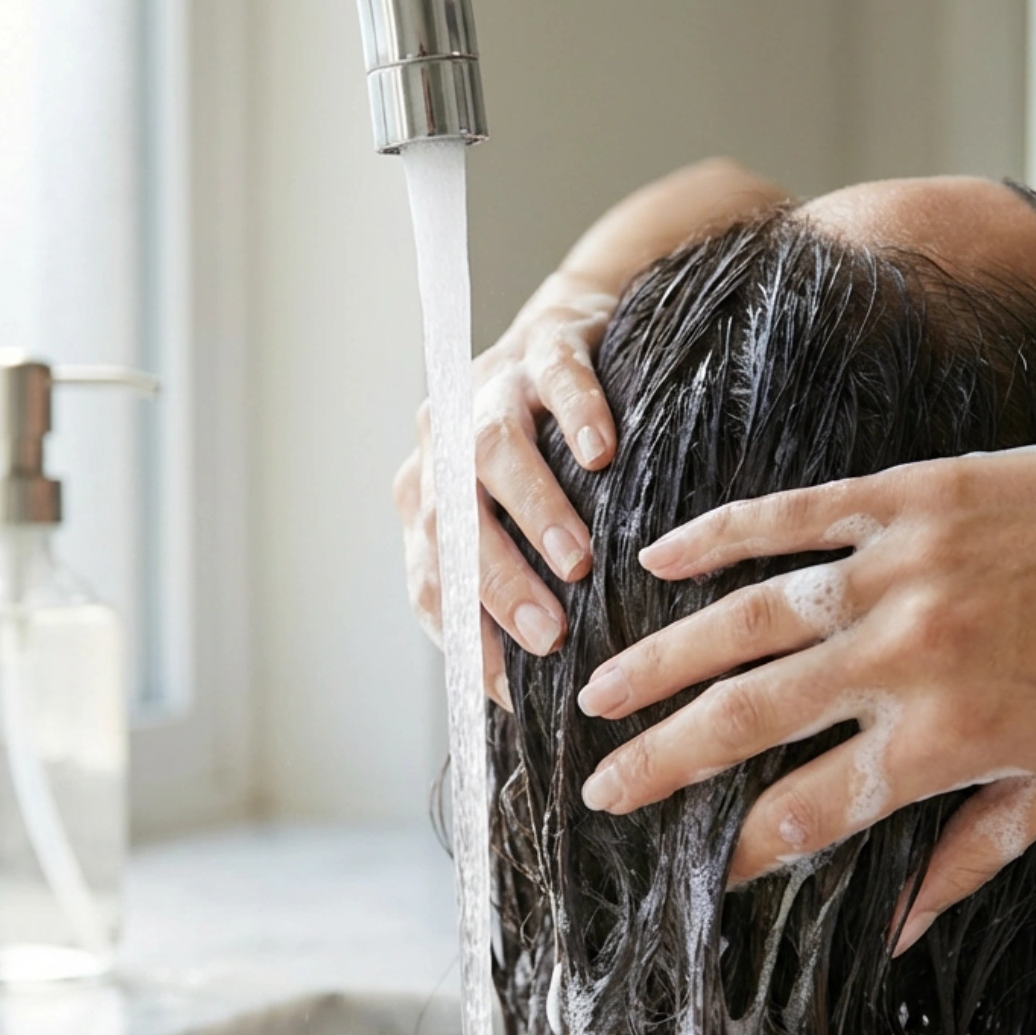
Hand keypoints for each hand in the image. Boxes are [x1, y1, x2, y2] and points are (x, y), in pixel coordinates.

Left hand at [393, 273, 620, 707]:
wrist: (571, 334)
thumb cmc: (548, 457)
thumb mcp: (515, 525)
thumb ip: (512, 591)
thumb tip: (530, 700)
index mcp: (431, 502)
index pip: (432, 582)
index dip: (468, 639)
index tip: (516, 691)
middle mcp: (447, 449)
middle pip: (456, 524)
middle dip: (500, 586)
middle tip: (550, 637)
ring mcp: (491, 391)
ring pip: (496, 453)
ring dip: (534, 512)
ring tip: (577, 561)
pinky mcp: (544, 347)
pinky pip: (556, 380)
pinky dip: (578, 415)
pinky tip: (605, 453)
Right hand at [572, 438, 1035, 951]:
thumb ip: (968, 858)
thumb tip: (896, 934)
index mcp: (944, 740)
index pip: (807, 808)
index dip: (739, 844)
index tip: (690, 867)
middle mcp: (905, 659)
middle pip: (748, 718)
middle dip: (661, 760)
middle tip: (596, 784)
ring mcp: (899, 569)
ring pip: (746, 618)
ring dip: (661, 659)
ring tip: (595, 688)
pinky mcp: (908, 495)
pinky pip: (790, 515)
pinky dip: (717, 536)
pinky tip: (658, 560)